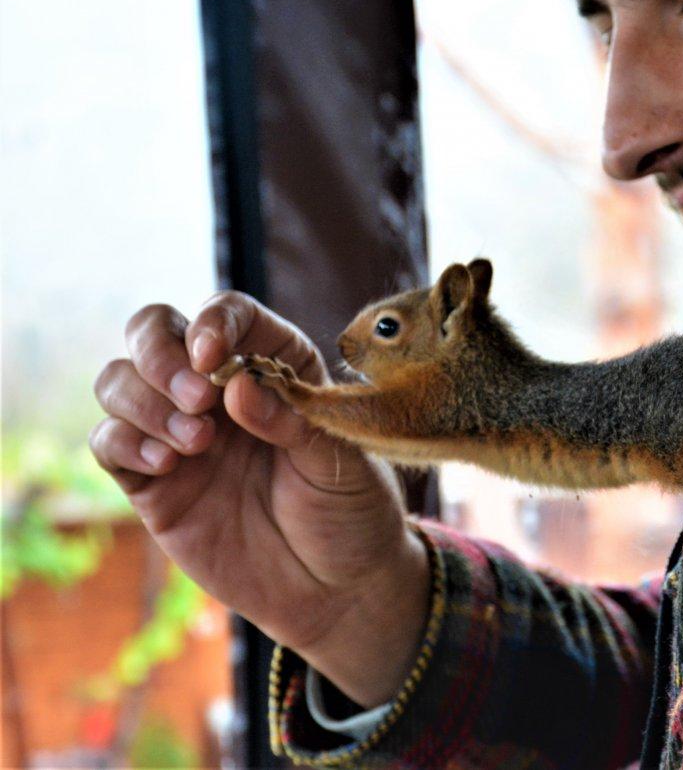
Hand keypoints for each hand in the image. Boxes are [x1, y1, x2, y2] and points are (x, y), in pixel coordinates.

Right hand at [90, 292, 429, 707]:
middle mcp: (221, 390)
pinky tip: (167, 466)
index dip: (213, 322)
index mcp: (277, 366)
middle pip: (154, 331)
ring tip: (198, 444)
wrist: (337, 590)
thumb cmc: (352, 513)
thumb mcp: (340, 463)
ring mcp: (182, 432)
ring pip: (119, 380)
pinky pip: (109, 442)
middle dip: (161, 354)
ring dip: (145, 400)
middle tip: (199, 399)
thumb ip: (293, 422)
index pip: (231, 315)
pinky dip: (124, 443)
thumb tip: (239, 385)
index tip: (214, 358)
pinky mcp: (153, 482)